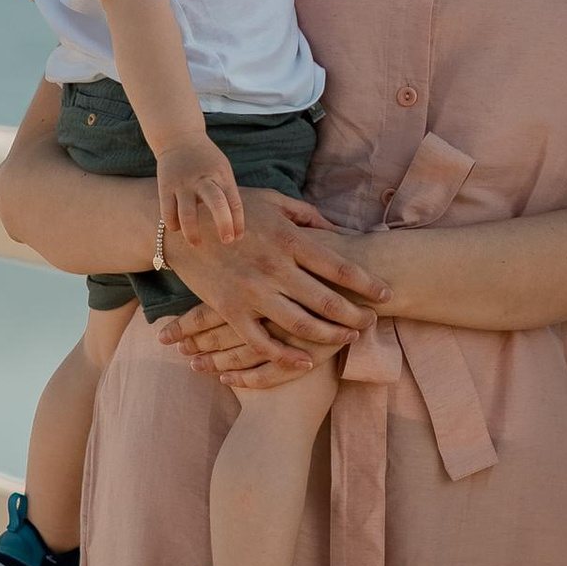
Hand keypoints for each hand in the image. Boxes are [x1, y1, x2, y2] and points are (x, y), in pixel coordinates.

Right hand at [153, 191, 385, 379]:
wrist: (180, 226)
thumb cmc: (232, 209)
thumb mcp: (273, 202)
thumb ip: (308, 216)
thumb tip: (339, 230)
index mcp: (290, 240)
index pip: (340, 267)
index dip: (368, 284)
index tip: (386, 294)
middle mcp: (276, 268)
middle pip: (328, 301)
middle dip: (356, 315)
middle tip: (373, 321)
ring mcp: (253, 292)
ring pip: (301, 325)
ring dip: (330, 336)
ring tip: (349, 338)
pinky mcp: (231, 310)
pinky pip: (262, 342)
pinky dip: (286, 356)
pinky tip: (305, 362)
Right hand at [156, 137, 243, 255]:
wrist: (179, 137)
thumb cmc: (206, 160)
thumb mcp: (223, 169)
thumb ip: (228, 192)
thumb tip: (235, 225)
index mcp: (221, 176)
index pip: (234, 201)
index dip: (238, 222)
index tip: (237, 238)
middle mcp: (203, 179)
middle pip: (217, 203)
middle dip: (223, 224)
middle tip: (226, 241)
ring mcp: (183, 183)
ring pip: (187, 213)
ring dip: (192, 232)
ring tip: (196, 243)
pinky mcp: (165, 186)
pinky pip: (167, 211)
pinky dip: (172, 223)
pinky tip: (176, 228)